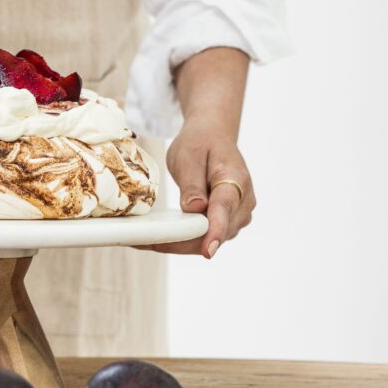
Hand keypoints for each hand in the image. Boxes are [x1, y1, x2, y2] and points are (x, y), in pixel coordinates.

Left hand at [146, 120, 255, 257]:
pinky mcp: (227, 222)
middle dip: (182, 242)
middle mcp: (243, 202)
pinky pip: (205, 236)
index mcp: (236, 180)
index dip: (216, 231)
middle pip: (215, 232)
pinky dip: (183, 239)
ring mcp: (237, 215)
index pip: (225, 209)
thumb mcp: (189, 156)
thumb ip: (192, 184)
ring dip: (179, 243)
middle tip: (144, 242)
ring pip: (209, 239)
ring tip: (145, 240)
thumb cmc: (200, 143)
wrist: (213, 136)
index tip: (208, 251)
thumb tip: (194, 208)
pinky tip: (159, 237)